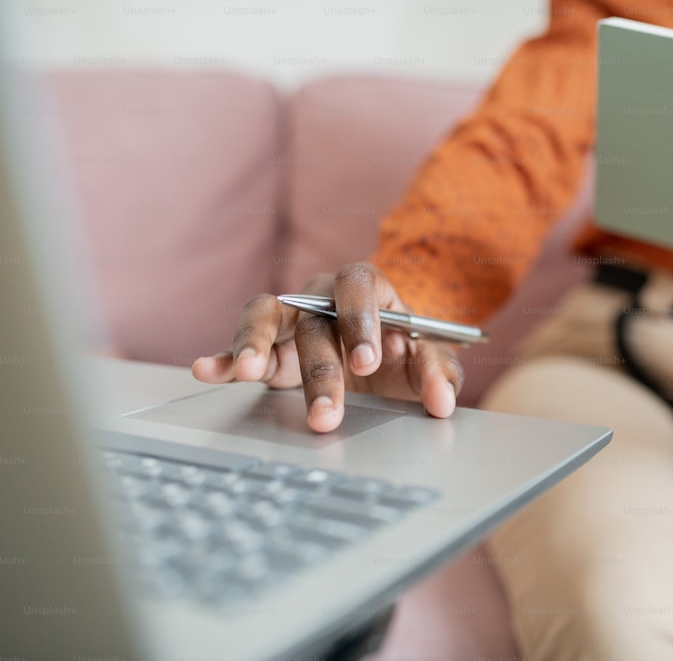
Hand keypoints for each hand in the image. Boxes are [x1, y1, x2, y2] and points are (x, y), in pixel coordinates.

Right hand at [192, 263, 462, 432]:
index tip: (369, 360)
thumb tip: (442, 401)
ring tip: (249, 371)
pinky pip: (242, 345)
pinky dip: (224, 358)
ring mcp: (291, 320)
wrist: (386, 361)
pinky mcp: (270, 348)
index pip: (357, 285)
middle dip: (321, 369)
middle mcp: (323, 297)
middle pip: (315, 319)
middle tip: (328, 411)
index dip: (360, 319)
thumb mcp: (429, 361)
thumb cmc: (405, 354)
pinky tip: (207, 370)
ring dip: (255, 343)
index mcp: (366, 288)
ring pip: (266, 317)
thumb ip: (438, 374)